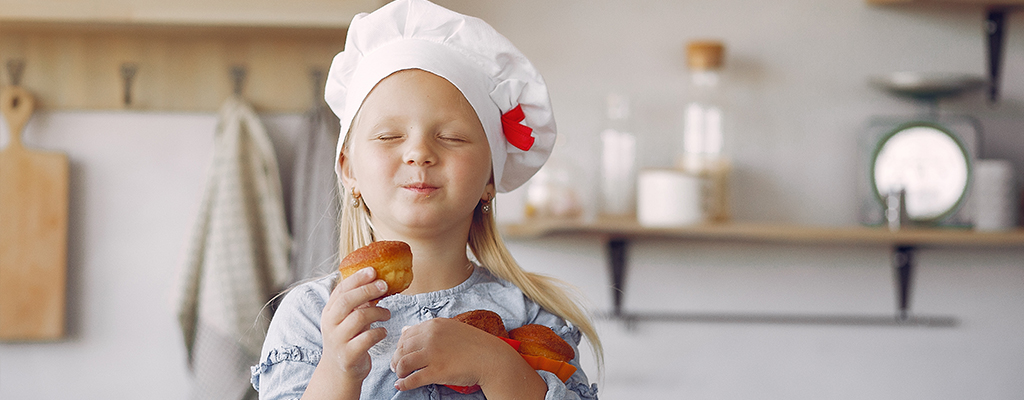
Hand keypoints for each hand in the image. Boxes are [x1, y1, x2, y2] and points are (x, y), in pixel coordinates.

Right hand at [319, 267, 391, 381]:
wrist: (339, 372)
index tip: (373, 270)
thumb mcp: (348, 319)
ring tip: (387, 313)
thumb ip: (358, 303)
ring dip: (378, 312)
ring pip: (359, 318)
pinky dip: (379, 332)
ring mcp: (338, 340)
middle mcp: (330, 325)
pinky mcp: (349, 355)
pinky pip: (367, 338)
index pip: (340, 290)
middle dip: (367, 290)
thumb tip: (378, 281)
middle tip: (384, 285)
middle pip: (347, 301)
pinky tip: (384, 332)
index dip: (356, 279)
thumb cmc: (348, 339)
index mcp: (329, 312)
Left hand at [389, 318, 525, 391]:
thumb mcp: (451, 328)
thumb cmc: (474, 344)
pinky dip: (403, 384)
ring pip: (403, 363)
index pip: (406, 335)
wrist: (491, 358)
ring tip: (400, 376)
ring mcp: (433, 354)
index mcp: (434, 325)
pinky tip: (401, 386)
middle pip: (402, 349)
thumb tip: (405, 330)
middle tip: (396, 368)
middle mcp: (431, 337)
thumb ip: (429, 329)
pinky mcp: (437, 372)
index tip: (400, 354)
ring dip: (398, 371)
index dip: (400, 346)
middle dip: (396, 359)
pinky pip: (413, 379)